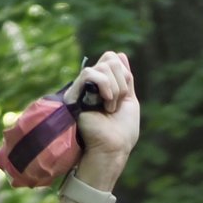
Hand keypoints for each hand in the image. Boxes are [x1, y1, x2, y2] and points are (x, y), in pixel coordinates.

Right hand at [69, 51, 139, 172]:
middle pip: (110, 59)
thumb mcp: (129, 99)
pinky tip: (106, 102)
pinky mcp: (73, 94)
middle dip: (122, 82)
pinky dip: (105, 86)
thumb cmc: (122, 131)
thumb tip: (120, 54)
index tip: (124, 96)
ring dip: (115, 89)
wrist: (113, 148)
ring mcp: (81, 88)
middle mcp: (90, 84)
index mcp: (103, 85)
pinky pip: (89, 74)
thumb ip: (125, 78)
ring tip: (110, 108)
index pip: (112, 58)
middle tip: (117, 104)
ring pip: (103, 66)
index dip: (124, 73)